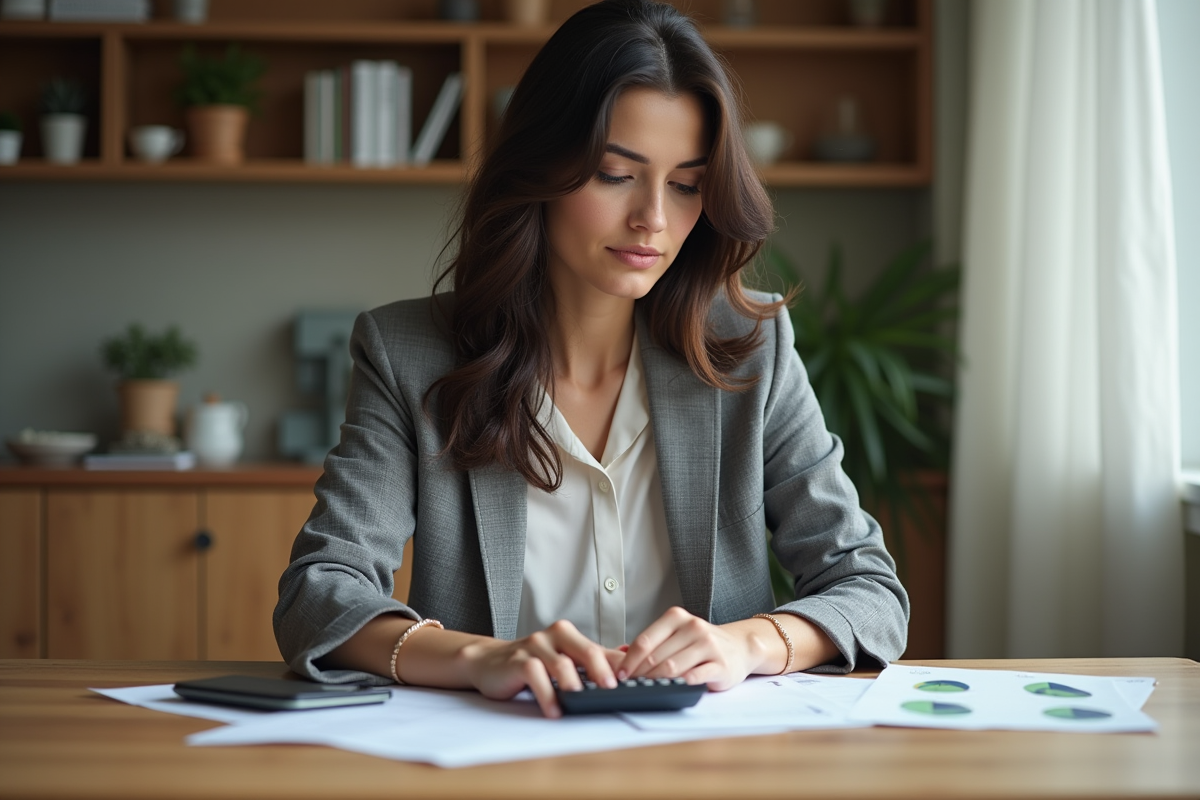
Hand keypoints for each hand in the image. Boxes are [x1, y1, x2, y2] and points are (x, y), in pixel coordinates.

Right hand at [457, 620, 622, 717]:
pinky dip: (547, 695)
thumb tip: (628, 662)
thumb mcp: (563, 659)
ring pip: (561, 664)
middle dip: (602, 671)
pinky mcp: (518, 660)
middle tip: (612, 689)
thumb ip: (593, 661)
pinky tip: (554, 710)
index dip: (618, 666)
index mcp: (569, 635)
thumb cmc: (531, 662)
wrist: (489, 662)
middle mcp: (555, 636)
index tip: (633, 682)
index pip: (600, 650)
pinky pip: (536, 675)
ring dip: (574, 686)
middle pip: (586, 650)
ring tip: (583, 702)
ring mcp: (535, 646)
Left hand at [615, 606, 761, 691]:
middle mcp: (693, 627)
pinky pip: (694, 677)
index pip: (645, 640)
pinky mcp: (720, 664)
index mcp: (677, 617)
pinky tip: (670, 690)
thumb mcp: (677, 634)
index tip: (620, 675)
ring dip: (655, 682)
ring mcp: (708, 645)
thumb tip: (620, 652)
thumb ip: (653, 642)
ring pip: (672, 667)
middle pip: (656, 656)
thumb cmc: (702, 644)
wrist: (740, 647)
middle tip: (630, 687)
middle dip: (639, 675)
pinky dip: (679, 685)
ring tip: (646, 690)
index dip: (629, 660)